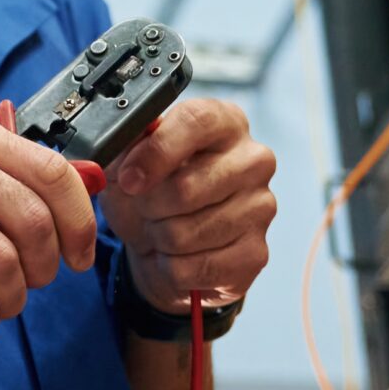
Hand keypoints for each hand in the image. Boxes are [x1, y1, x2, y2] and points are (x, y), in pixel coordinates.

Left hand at [102, 97, 276, 315]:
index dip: (156, 152)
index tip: (129, 179)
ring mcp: (261, 207)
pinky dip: (172, 268)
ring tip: (162, 229)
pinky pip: (195, 267)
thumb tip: (128, 135)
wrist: (160, 246)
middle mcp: (253, 160)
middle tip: (144, 208)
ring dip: (158, 238)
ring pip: (185, 233)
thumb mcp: (128, 160)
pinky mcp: (256, 252)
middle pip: (187, 187)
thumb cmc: (149, 193)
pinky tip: (177, 255)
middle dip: (149, 206)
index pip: (197, 121)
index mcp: (225, 122)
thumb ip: (127, 141)